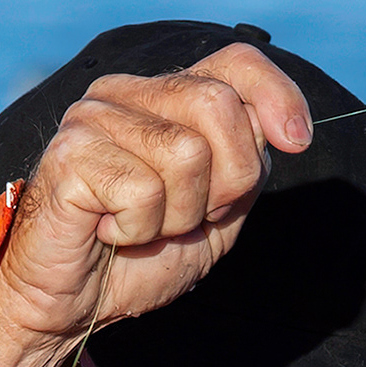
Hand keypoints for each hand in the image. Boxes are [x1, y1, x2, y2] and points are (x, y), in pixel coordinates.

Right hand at [0, 44, 311, 366]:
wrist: (69, 305)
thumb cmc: (137, 258)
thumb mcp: (216, 213)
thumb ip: (246, 166)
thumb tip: (284, 130)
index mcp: (164, 97)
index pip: (235, 61)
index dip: (277, 94)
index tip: (296, 141)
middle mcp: (127, 93)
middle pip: (219, 107)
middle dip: (225, 181)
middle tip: (186, 217)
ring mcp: (93, 117)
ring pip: (186, 154)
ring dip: (176, 215)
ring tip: (138, 226)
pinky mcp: (70, 153)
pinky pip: (143, 191)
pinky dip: (136, 230)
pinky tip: (106, 232)